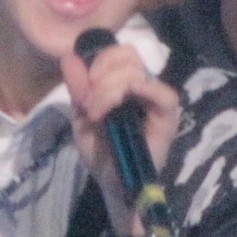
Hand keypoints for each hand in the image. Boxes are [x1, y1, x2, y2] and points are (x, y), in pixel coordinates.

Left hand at [61, 42, 179, 235]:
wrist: (111, 183)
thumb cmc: (100, 151)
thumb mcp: (81, 117)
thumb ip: (78, 87)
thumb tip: (69, 57)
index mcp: (122, 83)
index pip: (117, 52)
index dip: (98, 61)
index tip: (84, 89)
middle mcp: (142, 87)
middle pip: (127, 56)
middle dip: (101, 76)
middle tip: (90, 106)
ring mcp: (156, 101)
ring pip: (137, 71)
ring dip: (110, 89)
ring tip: (98, 114)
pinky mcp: (167, 118)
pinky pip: (164, 94)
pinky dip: (143, 90)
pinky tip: (125, 101)